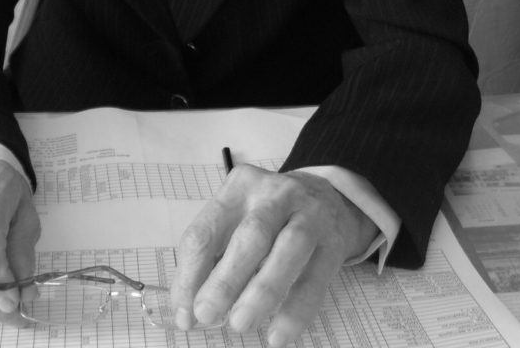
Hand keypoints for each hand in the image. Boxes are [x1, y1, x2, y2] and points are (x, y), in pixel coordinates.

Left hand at [169, 165, 378, 346]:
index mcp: (239, 186)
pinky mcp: (333, 241)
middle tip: (207, 314)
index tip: (185, 313)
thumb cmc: (268, 216)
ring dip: (261, 291)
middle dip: (225, 279)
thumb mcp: (236, 220)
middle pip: (250, 235)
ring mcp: (309, 213)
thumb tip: (187, 308)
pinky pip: (315, 278)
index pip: (206, 229)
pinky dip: (296, 309)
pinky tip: (278, 334)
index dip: (191, 273)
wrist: (325, 197)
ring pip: (287, 250)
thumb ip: (211, 258)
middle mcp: (275, 193)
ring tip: (240, 323)